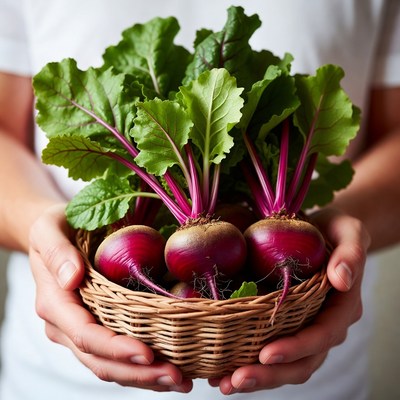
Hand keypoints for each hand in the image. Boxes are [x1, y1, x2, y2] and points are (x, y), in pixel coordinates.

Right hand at [29, 204, 192, 392]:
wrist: (56, 234)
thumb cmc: (56, 226)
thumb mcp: (49, 228)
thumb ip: (56, 251)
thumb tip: (71, 278)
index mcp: (55, 303)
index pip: (85, 335)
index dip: (116, 349)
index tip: (148, 353)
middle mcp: (65, 325)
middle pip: (100, 360)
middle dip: (139, 373)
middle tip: (178, 377)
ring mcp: (79, 330)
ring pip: (109, 365)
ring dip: (144, 377)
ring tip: (182, 381)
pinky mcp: (95, 327)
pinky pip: (115, 355)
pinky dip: (141, 367)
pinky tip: (167, 369)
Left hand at [209, 207, 370, 393]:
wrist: (326, 232)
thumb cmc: (338, 230)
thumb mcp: (350, 232)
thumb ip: (351, 254)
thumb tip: (342, 279)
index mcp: (341, 306)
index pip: (322, 335)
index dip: (296, 348)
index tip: (266, 354)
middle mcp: (325, 324)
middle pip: (302, 361)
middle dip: (270, 374)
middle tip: (236, 381)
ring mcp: (305, 326)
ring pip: (286, 363)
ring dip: (257, 376)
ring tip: (224, 384)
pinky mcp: (287, 322)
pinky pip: (272, 347)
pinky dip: (249, 360)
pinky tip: (223, 368)